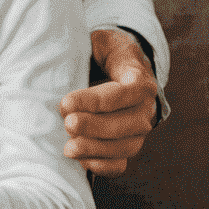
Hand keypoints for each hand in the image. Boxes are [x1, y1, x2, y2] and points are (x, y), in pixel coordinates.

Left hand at [60, 29, 158, 177]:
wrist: (114, 69)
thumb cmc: (102, 53)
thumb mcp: (101, 41)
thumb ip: (92, 45)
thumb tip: (64, 52)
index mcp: (139, 79)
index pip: (126, 92)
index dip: (97, 101)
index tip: (66, 102)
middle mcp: (145, 107)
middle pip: (129, 124)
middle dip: (95, 127)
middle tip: (68, 124)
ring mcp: (137, 130)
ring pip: (126, 146)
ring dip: (96, 150)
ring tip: (68, 148)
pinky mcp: (125, 145)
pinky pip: (121, 163)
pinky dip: (103, 166)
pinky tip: (82, 162)